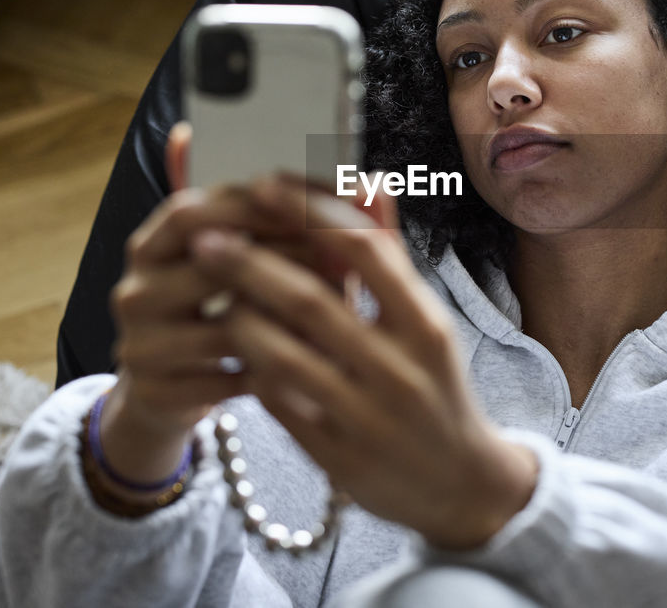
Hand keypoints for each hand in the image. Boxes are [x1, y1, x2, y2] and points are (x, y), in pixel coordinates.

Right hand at [99, 123, 308, 484]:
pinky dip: (273, 374)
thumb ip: (299, 223)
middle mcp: (135, 289)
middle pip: (208, 263)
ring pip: (223, 327)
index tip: (317, 208)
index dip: (255, 207)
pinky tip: (312, 369)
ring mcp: (139, 344)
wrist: (177, 393)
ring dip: (287, 323)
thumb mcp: (253, 264)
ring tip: (340, 320)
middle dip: (281, 262)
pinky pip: (226, 380)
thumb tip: (375, 183)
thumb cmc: (231, 313)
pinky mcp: (156, 394)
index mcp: (153, 243)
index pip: (195, 210)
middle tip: (342, 266)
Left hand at [188, 176, 538, 548]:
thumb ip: (392, 256)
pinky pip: (278, 404)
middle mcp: (401, 369)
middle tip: (205, 237)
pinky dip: (253, 370)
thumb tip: (369, 182)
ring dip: (241, 319)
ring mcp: (367, 418)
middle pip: (311, 301)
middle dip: (250, 263)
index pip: (365, 250)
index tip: (263, 185)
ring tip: (218, 297)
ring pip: (283, 357)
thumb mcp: (427, 322)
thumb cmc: (436, 385)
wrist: (461, 483)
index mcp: (426, 324)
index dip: (309, 212)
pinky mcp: (338, 457)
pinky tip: (238, 348)